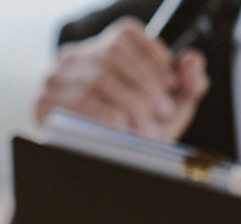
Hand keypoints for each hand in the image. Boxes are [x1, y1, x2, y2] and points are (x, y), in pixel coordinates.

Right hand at [34, 17, 208, 142]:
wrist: (95, 172)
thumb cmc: (131, 138)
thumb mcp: (164, 113)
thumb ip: (185, 87)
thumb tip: (194, 63)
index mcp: (101, 50)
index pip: (127, 35)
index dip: (155, 59)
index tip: (171, 89)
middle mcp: (74, 56)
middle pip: (114, 55)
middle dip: (147, 87)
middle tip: (163, 116)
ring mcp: (55, 78)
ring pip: (100, 79)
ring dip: (132, 108)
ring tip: (146, 131)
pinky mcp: (45, 103)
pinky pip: (83, 104)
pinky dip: (111, 120)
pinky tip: (123, 134)